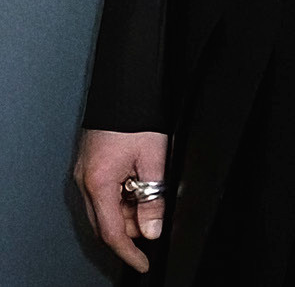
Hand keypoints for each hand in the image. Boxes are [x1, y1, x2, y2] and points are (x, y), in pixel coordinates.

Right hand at [74, 128, 168, 271]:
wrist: (125, 86)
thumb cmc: (135, 116)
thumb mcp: (153, 158)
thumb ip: (153, 197)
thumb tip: (152, 229)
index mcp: (98, 183)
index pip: (112, 232)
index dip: (129, 252)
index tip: (142, 262)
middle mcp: (85, 180)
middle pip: (106, 222)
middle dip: (131, 227)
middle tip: (155, 219)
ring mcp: (85, 172)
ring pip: (105, 207)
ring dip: (127, 209)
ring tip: (151, 192)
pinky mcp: (90, 164)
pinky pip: (103, 191)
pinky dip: (121, 194)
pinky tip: (138, 182)